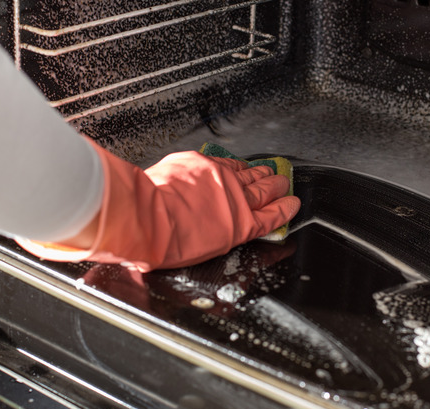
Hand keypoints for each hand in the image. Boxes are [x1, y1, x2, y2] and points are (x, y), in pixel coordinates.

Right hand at [17, 141, 299, 270]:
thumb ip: (157, 184)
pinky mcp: (240, 220)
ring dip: (277, 187)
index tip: (245, 168)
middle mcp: (217, 179)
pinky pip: (270, 214)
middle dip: (263, 174)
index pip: (224, 167)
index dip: (238, 168)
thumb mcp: (149, 182)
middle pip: (248, 175)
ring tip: (287, 185)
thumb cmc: (139, 206)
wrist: (145, 220)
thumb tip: (136, 189)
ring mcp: (232, 198)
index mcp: (195, 169)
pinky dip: (284, 209)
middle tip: (275, 172)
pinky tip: (294, 206)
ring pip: (264, 189)